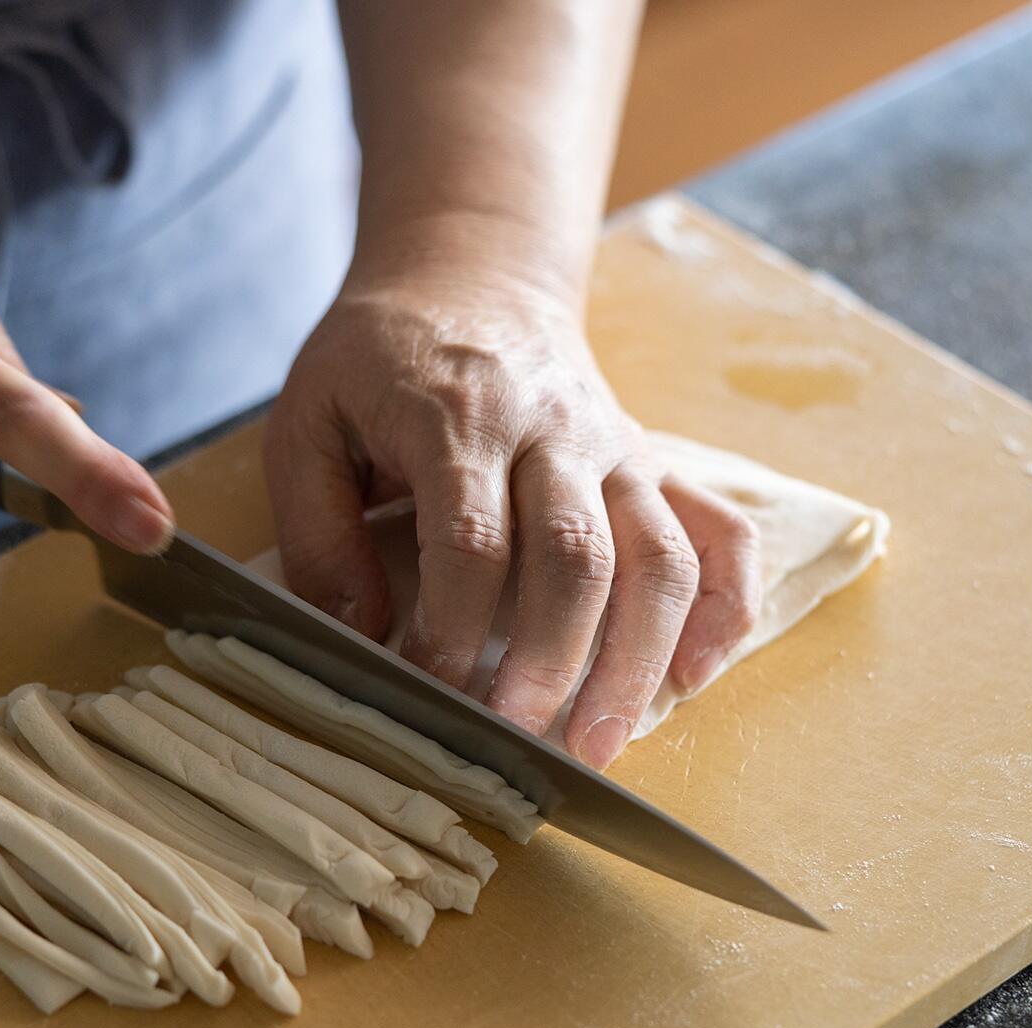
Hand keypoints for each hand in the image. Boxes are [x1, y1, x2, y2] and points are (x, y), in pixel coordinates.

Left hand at [264, 264, 761, 768]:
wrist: (470, 277)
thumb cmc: (378, 359)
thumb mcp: (305, 421)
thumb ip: (315, 528)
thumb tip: (358, 634)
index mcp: (459, 416)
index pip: (473, 540)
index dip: (453, 631)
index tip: (429, 694)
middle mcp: (555, 429)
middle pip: (578, 557)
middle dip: (552, 663)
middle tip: (518, 743)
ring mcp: (618, 448)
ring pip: (660, 557)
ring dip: (639, 660)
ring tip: (599, 745)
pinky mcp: (655, 463)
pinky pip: (721, 533)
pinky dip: (725, 607)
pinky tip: (695, 674)